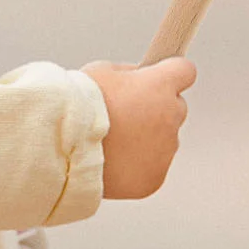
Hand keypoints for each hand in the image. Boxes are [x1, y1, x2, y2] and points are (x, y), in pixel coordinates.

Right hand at [81, 57, 196, 199]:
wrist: (63, 147)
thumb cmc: (78, 106)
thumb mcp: (102, 71)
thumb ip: (129, 74)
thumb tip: (139, 79)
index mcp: (159, 86)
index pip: (185, 70)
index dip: (171, 73)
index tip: (161, 77)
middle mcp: (170, 117)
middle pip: (175, 108)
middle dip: (155, 108)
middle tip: (125, 113)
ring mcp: (165, 151)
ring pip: (164, 140)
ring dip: (146, 138)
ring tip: (112, 140)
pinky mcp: (154, 178)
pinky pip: (152, 167)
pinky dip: (137, 164)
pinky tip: (113, 160)